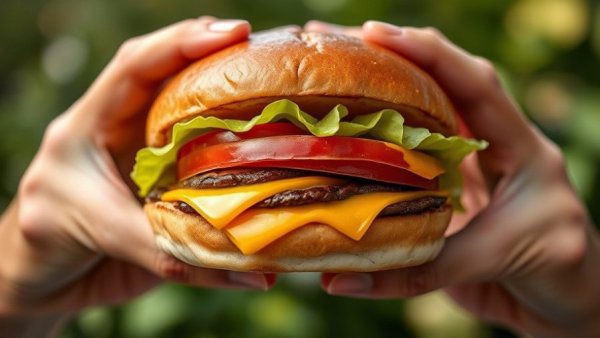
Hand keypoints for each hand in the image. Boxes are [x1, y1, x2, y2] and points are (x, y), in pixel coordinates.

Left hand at [0, 17, 274, 334]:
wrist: (41, 277)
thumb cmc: (52, 249)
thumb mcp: (107, 238)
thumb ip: (176, 254)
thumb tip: (256, 274)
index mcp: (84, 128)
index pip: (133, 67)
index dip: (180, 43)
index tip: (231, 33)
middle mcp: (114, 128)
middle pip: (162, 74)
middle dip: (212, 53)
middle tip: (261, 49)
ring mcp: (136, 149)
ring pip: (180, 108)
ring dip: (223, 92)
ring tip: (269, 81)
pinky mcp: (155, 174)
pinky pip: (195, 150)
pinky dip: (228, 140)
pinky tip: (258, 137)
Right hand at [307, 20, 599, 337]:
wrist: (566, 299)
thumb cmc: (552, 277)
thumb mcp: (491, 264)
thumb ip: (415, 272)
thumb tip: (337, 280)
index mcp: (525, 150)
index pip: (477, 86)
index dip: (429, 54)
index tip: (374, 34)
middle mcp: (498, 145)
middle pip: (445, 81)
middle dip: (391, 53)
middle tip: (329, 39)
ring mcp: (475, 164)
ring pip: (428, 109)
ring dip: (382, 85)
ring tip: (332, 65)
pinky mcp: (454, 185)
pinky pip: (415, 148)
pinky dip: (381, 130)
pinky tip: (348, 121)